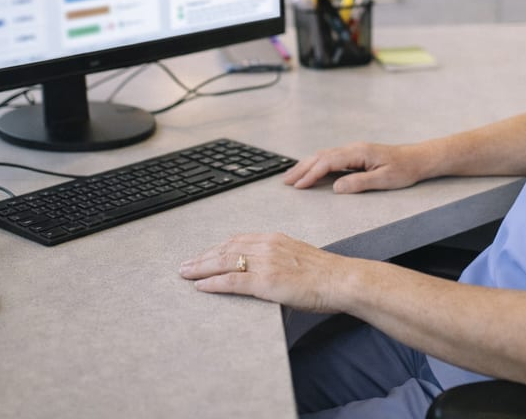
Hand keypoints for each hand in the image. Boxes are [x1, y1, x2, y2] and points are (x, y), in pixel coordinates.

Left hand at [178, 232, 350, 312]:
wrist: (341, 280)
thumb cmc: (325, 273)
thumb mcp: (298, 256)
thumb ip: (279, 257)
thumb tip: (267, 268)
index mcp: (274, 239)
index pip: (237, 240)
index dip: (216, 248)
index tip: (202, 254)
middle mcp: (267, 246)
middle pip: (225, 249)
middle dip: (202, 257)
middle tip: (184, 265)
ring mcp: (266, 263)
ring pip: (224, 262)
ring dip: (201, 268)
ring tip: (185, 274)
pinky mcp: (266, 282)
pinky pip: (233, 281)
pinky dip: (214, 283)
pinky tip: (201, 286)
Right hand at [283, 141, 427, 192]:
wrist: (418, 159)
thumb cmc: (405, 169)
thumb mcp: (384, 179)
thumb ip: (360, 183)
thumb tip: (336, 187)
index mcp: (359, 152)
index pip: (328, 162)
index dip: (311, 174)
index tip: (298, 186)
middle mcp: (353, 148)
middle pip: (321, 156)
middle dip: (302, 168)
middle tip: (285, 182)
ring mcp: (354, 151)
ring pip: (324, 156)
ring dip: (306, 165)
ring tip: (292, 177)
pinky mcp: (356, 155)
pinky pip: (331, 158)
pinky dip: (317, 164)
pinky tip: (311, 170)